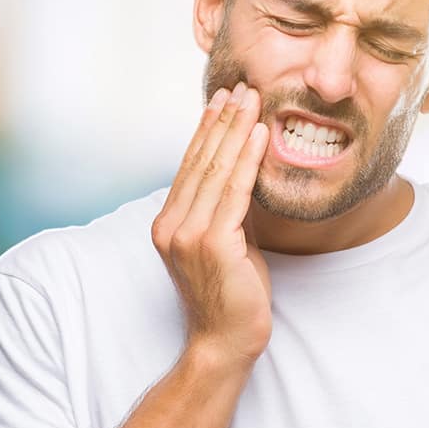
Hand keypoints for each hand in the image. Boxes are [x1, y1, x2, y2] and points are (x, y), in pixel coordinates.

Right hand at [151, 83, 271, 367]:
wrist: (225, 342)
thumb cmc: (232, 295)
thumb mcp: (227, 243)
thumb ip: (227, 211)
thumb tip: (244, 176)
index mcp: (169, 222)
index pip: (190, 165)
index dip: (207, 129)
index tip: (224, 99)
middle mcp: (171, 224)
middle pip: (200, 160)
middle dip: (223, 120)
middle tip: (241, 86)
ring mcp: (187, 234)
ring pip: (215, 169)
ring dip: (236, 129)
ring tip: (252, 98)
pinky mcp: (211, 243)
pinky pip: (234, 192)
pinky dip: (247, 159)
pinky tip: (259, 135)